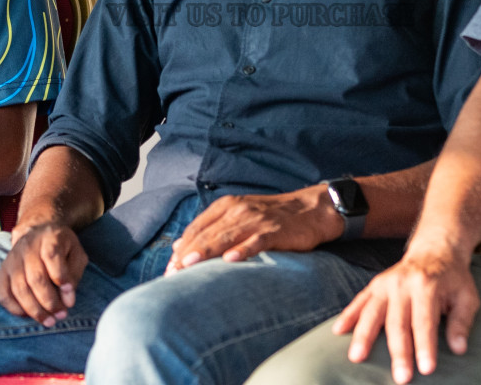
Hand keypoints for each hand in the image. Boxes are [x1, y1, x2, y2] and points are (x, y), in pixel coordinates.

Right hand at [0, 222, 87, 326]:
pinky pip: (4, 295)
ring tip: (48, 321)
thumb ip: (74, 275)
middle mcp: (27, 247)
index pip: (52, 257)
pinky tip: (29, 315)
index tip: (71, 298)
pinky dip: (15, 309)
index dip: (62, 279)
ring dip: (34, 310)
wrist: (37, 232)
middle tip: (61, 315)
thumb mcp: (76, 253)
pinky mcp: (2, 272)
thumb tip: (68, 301)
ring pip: (19, 289)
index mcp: (49, 238)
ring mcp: (12, 260)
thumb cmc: (60, 247)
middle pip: (35, 278)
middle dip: (49, 302)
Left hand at [166, 187, 340, 271]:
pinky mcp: (275, 230)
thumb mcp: (239, 217)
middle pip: (207, 233)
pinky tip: (231, 260)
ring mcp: (256, 219)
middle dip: (188, 255)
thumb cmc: (273, 217)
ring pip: (226, 236)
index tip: (169, 270)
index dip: (181, 249)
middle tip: (172, 275)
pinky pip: (256, 241)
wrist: (312, 209)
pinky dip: (243, 250)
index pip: (197, 228)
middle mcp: (238, 209)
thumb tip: (180, 248)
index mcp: (226, 206)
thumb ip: (211, 229)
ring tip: (189, 265)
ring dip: (206, 251)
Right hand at [332, 244, 479, 384]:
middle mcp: (403, 283)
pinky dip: (348, 316)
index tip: (426, 369)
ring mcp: (385, 284)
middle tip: (401, 377)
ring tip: (357, 358)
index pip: (424, 321)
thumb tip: (458, 348)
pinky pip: (359, 301)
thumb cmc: (452, 279)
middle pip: (398, 322)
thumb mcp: (466, 296)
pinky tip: (338, 331)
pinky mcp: (375, 285)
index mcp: (427, 285)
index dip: (425, 346)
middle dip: (399, 351)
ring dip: (364, 336)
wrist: (435, 250)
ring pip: (372, 312)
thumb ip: (461, 322)